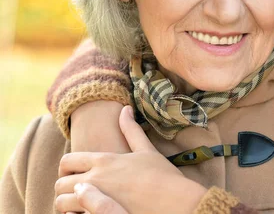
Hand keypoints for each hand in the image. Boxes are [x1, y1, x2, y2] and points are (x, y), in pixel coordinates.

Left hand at [55, 106, 206, 213]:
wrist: (174, 200)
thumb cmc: (163, 175)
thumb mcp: (146, 150)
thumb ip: (131, 130)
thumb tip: (125, 108)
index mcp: (104, 160)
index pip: (68, 161)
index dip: (65, 169)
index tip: (73, 176)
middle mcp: (95, 177)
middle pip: (60, 183)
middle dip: (64, 189)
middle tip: (76, 195)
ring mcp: (95, 198)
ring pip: (61, 202)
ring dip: (66, 205)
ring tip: (79, 208)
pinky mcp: (100, 213)